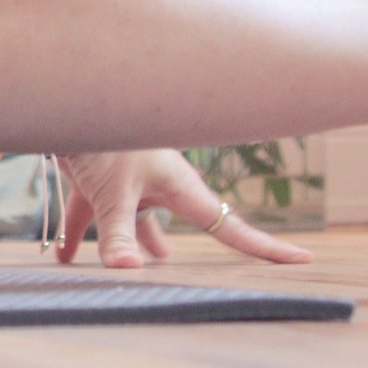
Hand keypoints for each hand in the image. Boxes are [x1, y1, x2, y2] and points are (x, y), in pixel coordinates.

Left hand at [53, 149, 313, 268]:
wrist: (72, 95)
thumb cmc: (102, 135)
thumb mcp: (112, 192)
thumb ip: (117, 233)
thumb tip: (127, 272)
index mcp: (180, 189)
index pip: (231, 228)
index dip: (266, 248)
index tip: (305, 260)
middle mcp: (161, 187)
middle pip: (191, 225)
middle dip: (205, 247)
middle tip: (231, 268)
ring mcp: (130, 183)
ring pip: (139, 222)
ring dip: (138, 243)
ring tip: (151, 266)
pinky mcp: (99, 181)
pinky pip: (92, 215)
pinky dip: (79, 235)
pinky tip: (62, 257)